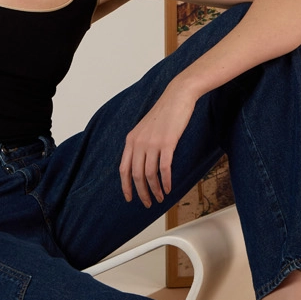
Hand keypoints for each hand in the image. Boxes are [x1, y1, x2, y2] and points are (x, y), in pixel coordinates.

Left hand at [119, 79, 196, 206]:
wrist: (177, 96)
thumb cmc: (164, 112)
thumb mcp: (145, 127)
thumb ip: (140, 143)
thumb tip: (140, 163)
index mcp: (131, 139)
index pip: (123, 168)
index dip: (125, 186)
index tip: (129, 198)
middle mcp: (138, 142)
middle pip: (136, 175)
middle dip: (141, 192)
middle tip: (147, 203)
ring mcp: (152, 143)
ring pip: (149, 174)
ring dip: (155, 190)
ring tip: (160, 198)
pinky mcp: (167, 143)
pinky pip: (164, 168)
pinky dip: (165, 181)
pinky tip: (168, 188)